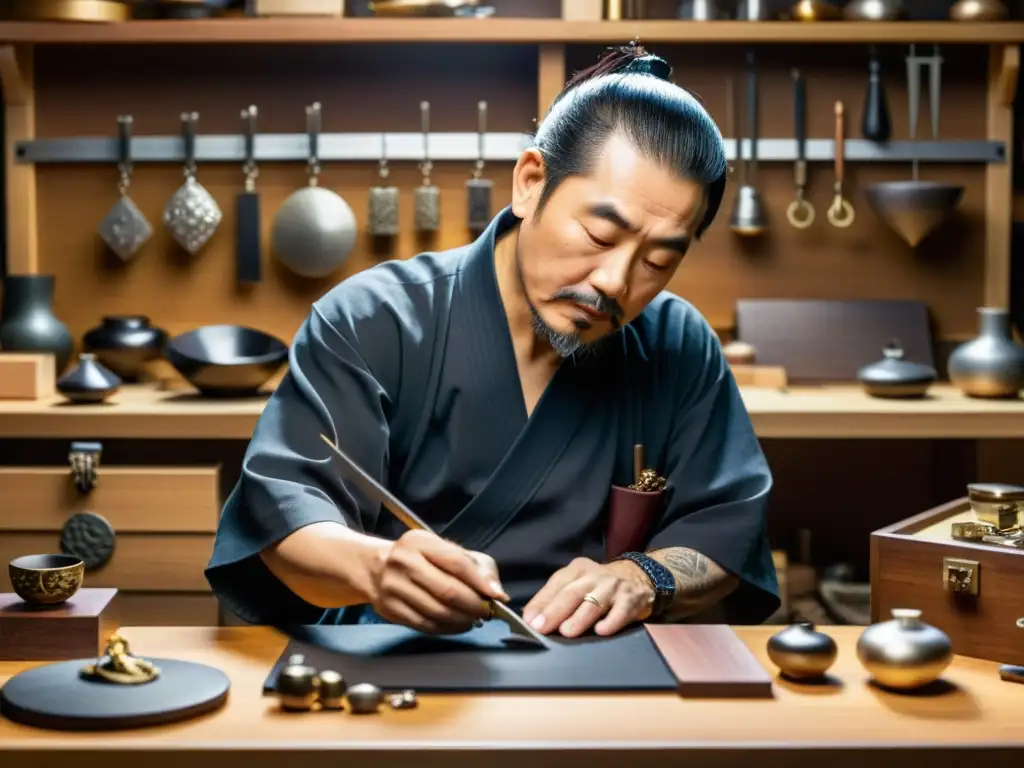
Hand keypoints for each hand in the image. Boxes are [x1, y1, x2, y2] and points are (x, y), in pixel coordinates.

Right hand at [368, 530, 509, 634]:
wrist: (374, 567)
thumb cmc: (418, 557)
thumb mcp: (442, 548)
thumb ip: (473, 564)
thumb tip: (496, 591)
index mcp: (419, 542)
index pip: (456, 563)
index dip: (480, 582)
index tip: (497, 596)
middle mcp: (403, 563)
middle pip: (448, 591)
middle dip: (474, 605)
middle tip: (488, 611)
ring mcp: (393, 588)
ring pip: (438, 612)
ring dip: (463, 620)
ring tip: (475, 619)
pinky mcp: (389, 609)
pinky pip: (426, 625)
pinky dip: (448, 628)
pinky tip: (459, 625)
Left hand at [522, 557, 654, 637]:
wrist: (636, 577)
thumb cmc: (598, 586)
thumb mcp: (577, 584)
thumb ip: (555, 598)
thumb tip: (531, 619)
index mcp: (576, 570)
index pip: (555, 586)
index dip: (541, 603)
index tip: (529, 620)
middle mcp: (593, 576)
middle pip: (571, 593)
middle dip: (554, 611)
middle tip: (541, 627)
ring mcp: (612, 587)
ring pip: (593, 603)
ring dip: (579, 618)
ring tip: (566, 632)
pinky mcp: (630, 600)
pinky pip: (620, 612)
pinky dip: (610, 622)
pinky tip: (601, 631)